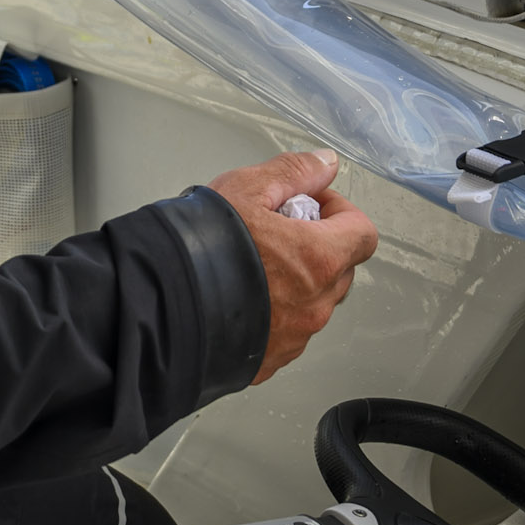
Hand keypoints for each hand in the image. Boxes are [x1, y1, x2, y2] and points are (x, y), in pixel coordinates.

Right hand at [206, 149, 377, 383]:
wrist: (161, 307)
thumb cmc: (202, 248)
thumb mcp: (247, 188)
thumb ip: (294, 172)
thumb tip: (325, 164)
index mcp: (320, 259)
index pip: (363, 233)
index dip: (341, 212)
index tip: (310, 205)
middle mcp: (316, 305)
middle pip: (341, 268)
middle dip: (318, 245)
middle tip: (277, 231)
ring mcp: (295, 338)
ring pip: (314, 302)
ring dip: (298, 282)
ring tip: (252, 265)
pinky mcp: (271, 360)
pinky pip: (288, 332)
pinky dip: (275, 314)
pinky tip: (241, 297)